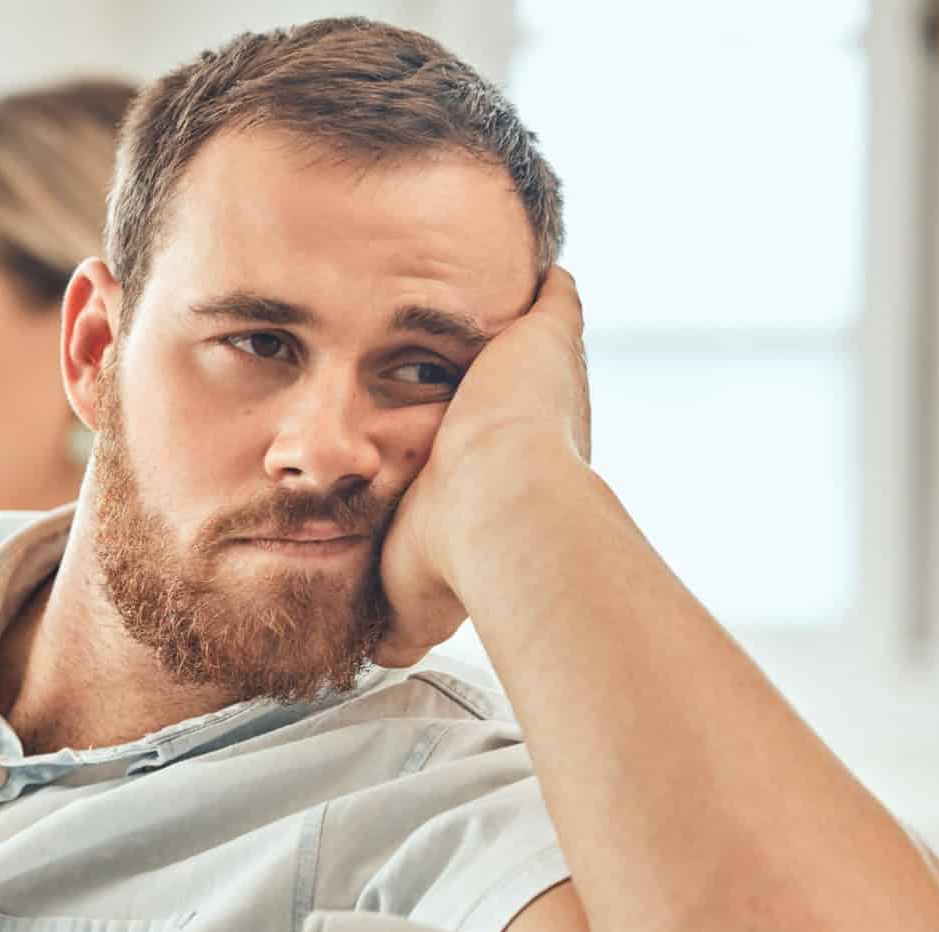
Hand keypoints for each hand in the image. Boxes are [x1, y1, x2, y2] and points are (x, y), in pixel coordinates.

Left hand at [373, 265, 593, 667]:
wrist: (503, 514)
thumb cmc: (457, 559)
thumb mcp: (416, 599)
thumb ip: (403, 622)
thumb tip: (385, 659)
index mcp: (518, 480)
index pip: (502, 453)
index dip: (486, 445)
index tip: (470, 441)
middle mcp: (541, 430)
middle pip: (523, 397)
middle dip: (503, 385)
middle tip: (481, 368)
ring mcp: (546, 383)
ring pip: (531, 347)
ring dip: (514, 330)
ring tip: (495, 299)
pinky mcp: (547, 339)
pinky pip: (553, 298)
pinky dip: (543, 283)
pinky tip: (533, 265)